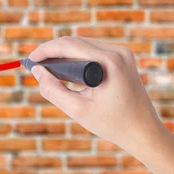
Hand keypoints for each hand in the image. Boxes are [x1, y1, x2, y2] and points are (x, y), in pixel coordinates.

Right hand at [29, 36, 161, 152]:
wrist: (144, 132)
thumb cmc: (113, 124)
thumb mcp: (77, 110)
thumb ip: (53, 90)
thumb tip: (36, 72)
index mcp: (109, 61)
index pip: (69, 45)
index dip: (45, 50)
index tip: (30, 60)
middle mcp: (118, 51)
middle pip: (75, 41)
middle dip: (53, 52)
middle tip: (35, 66)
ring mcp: (123, 53)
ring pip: (84, 44)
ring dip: (64, 53)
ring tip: (47, 68)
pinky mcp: (123, 58)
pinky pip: (94, 51)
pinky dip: (77, 57)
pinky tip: (65, 69)